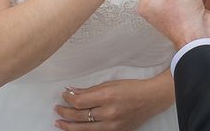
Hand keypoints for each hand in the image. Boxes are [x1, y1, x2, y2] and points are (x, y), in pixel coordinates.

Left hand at [54, 75, 172, 130]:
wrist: (151, 99)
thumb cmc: (132, 88)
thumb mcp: (111, 83)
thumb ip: (91, 90)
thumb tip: (73, 91)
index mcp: (108, 96)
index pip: (80, 102)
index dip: (68, 99)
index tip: (64, 95)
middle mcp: (109, 112)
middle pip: (79, 116)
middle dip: (65, 112)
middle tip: (58, 109)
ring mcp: (112, 125)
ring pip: (84, 129)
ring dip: (68, 126)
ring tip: (59, 123)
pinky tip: (75, 129)